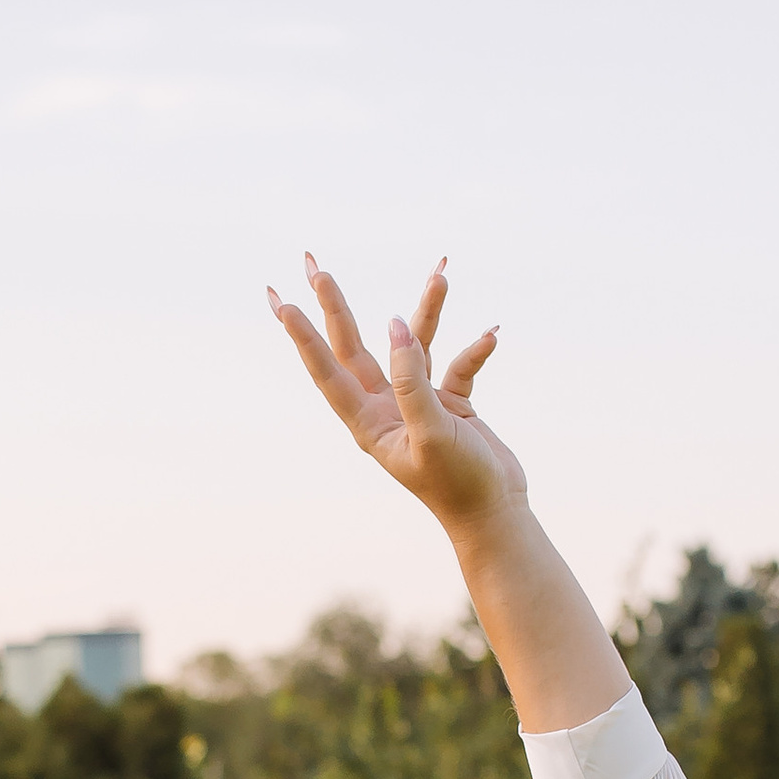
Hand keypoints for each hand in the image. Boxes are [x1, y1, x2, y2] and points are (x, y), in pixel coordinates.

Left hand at [268, 253, 526, 531]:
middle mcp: (385, 407)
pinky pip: (457, 365)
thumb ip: (411, 379)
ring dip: (427, 311)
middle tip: (314, 266)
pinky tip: (491, 337)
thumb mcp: (432, 432)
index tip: (283, 302)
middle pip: (353, 345)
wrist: (495, 513)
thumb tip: (396, 325)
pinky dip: (474, 351)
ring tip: (440, 275)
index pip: (327, 370)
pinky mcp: (450, 403)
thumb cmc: (457, 483)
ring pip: (413, 344)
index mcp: (368, 422)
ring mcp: (417, 402)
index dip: (304, 336)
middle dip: (335, 305)